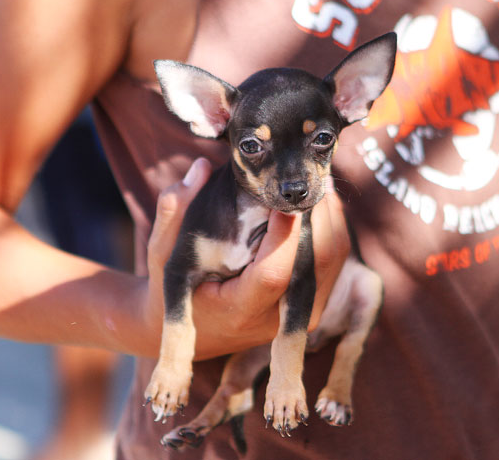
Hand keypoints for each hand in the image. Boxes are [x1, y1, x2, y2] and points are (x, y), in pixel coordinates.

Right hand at [145, 159, 350, 359]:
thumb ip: (174, 213)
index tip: (282, 198)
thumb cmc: (174, 291)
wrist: (196, 330)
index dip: (284, 233)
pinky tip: (317, 202)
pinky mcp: (314, 302)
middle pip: (318, 261)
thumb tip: (201, 167)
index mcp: (238, 310)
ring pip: (334, 257)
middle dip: (317, 214)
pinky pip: (335, 260)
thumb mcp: (163, 254)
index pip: (273, 274)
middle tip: (307, 175)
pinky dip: (332, 227)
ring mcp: (300, 314)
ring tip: (313, 182)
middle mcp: (277, 319)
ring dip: (329, 216)